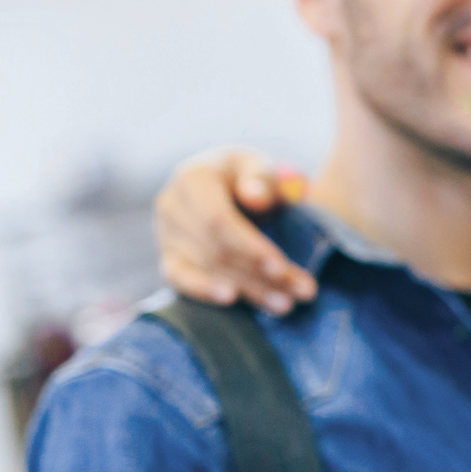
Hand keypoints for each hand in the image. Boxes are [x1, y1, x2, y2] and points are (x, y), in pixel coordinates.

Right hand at [155, 146, 316, 314]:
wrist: (229, 188)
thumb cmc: (250, 178)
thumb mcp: (261, 168)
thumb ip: (261, 178)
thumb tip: (254, 196)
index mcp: (193, 179)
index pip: (218, 221)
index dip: (250, 248)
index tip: (281, 269)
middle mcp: (172, 207)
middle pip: (217, 250)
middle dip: (261, 274)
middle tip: (303, 291)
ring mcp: (166, 235)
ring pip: (208, 269)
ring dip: (250, 289)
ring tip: (286, 303)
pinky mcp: (168, 257)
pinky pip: (182, 280)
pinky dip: (206, 293)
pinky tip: (234, 301)